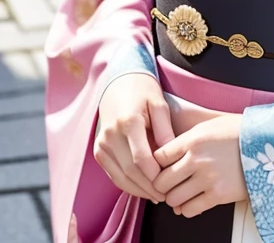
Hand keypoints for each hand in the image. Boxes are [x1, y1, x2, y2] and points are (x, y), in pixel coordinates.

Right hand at [94, 73, 174, 202]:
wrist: (119, 81)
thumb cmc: (144, 91)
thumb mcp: (159, 104)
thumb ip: (165, 130)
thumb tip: (171, 157)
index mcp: (128, 122)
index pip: (141, 159)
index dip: (155, 176)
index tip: (170, 183)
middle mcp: (111, 135)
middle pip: (130, 171)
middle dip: (148, 187)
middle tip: (166, 195)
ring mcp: (102, 144)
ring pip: (120, 177)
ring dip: (138, 190)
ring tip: (156, 195)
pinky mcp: (98, 150)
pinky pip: (113, 174)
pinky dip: (127, 184)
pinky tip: (142, 188)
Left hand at [153, 113, 246, 216]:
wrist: (267, 142)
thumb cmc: (237, 131)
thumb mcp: (209, 125)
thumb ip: (187, 138)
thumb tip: (167, 154)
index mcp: (193, 139)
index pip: (159, 157)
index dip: (156, 163)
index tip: (160, 166)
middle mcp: (197, 160)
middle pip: (162, 181)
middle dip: (161, 184)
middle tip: (167, 183)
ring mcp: (207, 179)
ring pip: (173, 199)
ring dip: (173, 198)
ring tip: (180, 192)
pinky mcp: (218, 195)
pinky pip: (190, 210)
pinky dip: (186, 209)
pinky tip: (191, 201)